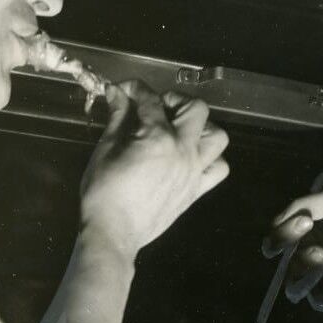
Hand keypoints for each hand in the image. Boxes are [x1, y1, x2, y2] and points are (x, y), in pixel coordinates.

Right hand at [79, 80, 229, 255]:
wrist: (114, 233)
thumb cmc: (103, 193)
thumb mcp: (105, 150)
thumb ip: (116, 118)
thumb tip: (117, 94)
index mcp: (158, 138)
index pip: (151, 100)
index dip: (135, 88)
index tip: (123, 89)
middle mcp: (184, 151)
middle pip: (196, 108)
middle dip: (175, 99)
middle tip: (156, 107)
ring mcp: (195, 171)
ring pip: (217, 136)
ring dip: (201, 127)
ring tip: (179, 130)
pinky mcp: (197, 190)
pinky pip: (219, 168)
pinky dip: (210, 158)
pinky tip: (191, 157)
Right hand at [265, 185, 322, 309]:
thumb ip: (306, 205)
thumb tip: (275, 222)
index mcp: (306, 236)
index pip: (277, 244)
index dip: (281, 237)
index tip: (303, 222)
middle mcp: (312, 260)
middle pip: (289, 272)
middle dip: (304, 261)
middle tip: (320, 250)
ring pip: (307, 288)